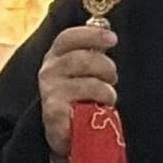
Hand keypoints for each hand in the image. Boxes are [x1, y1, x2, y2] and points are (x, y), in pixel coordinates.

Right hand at [39, 24, 118, 162]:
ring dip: (106, 89)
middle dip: (106, 67)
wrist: (67, 133)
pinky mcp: (54, 111)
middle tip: (113, 78)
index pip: (68, 38)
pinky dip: (100, 102)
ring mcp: (50, 91)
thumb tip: (107, 30)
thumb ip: (92, 52)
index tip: (112, 39)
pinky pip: (85, 102)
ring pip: (89, 81)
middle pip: (83, 58)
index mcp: (55, 56)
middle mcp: (49, 71)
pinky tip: (101, 108)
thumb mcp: (84, 72)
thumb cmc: (79, 98)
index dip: (91, 35)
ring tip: (109, 97)